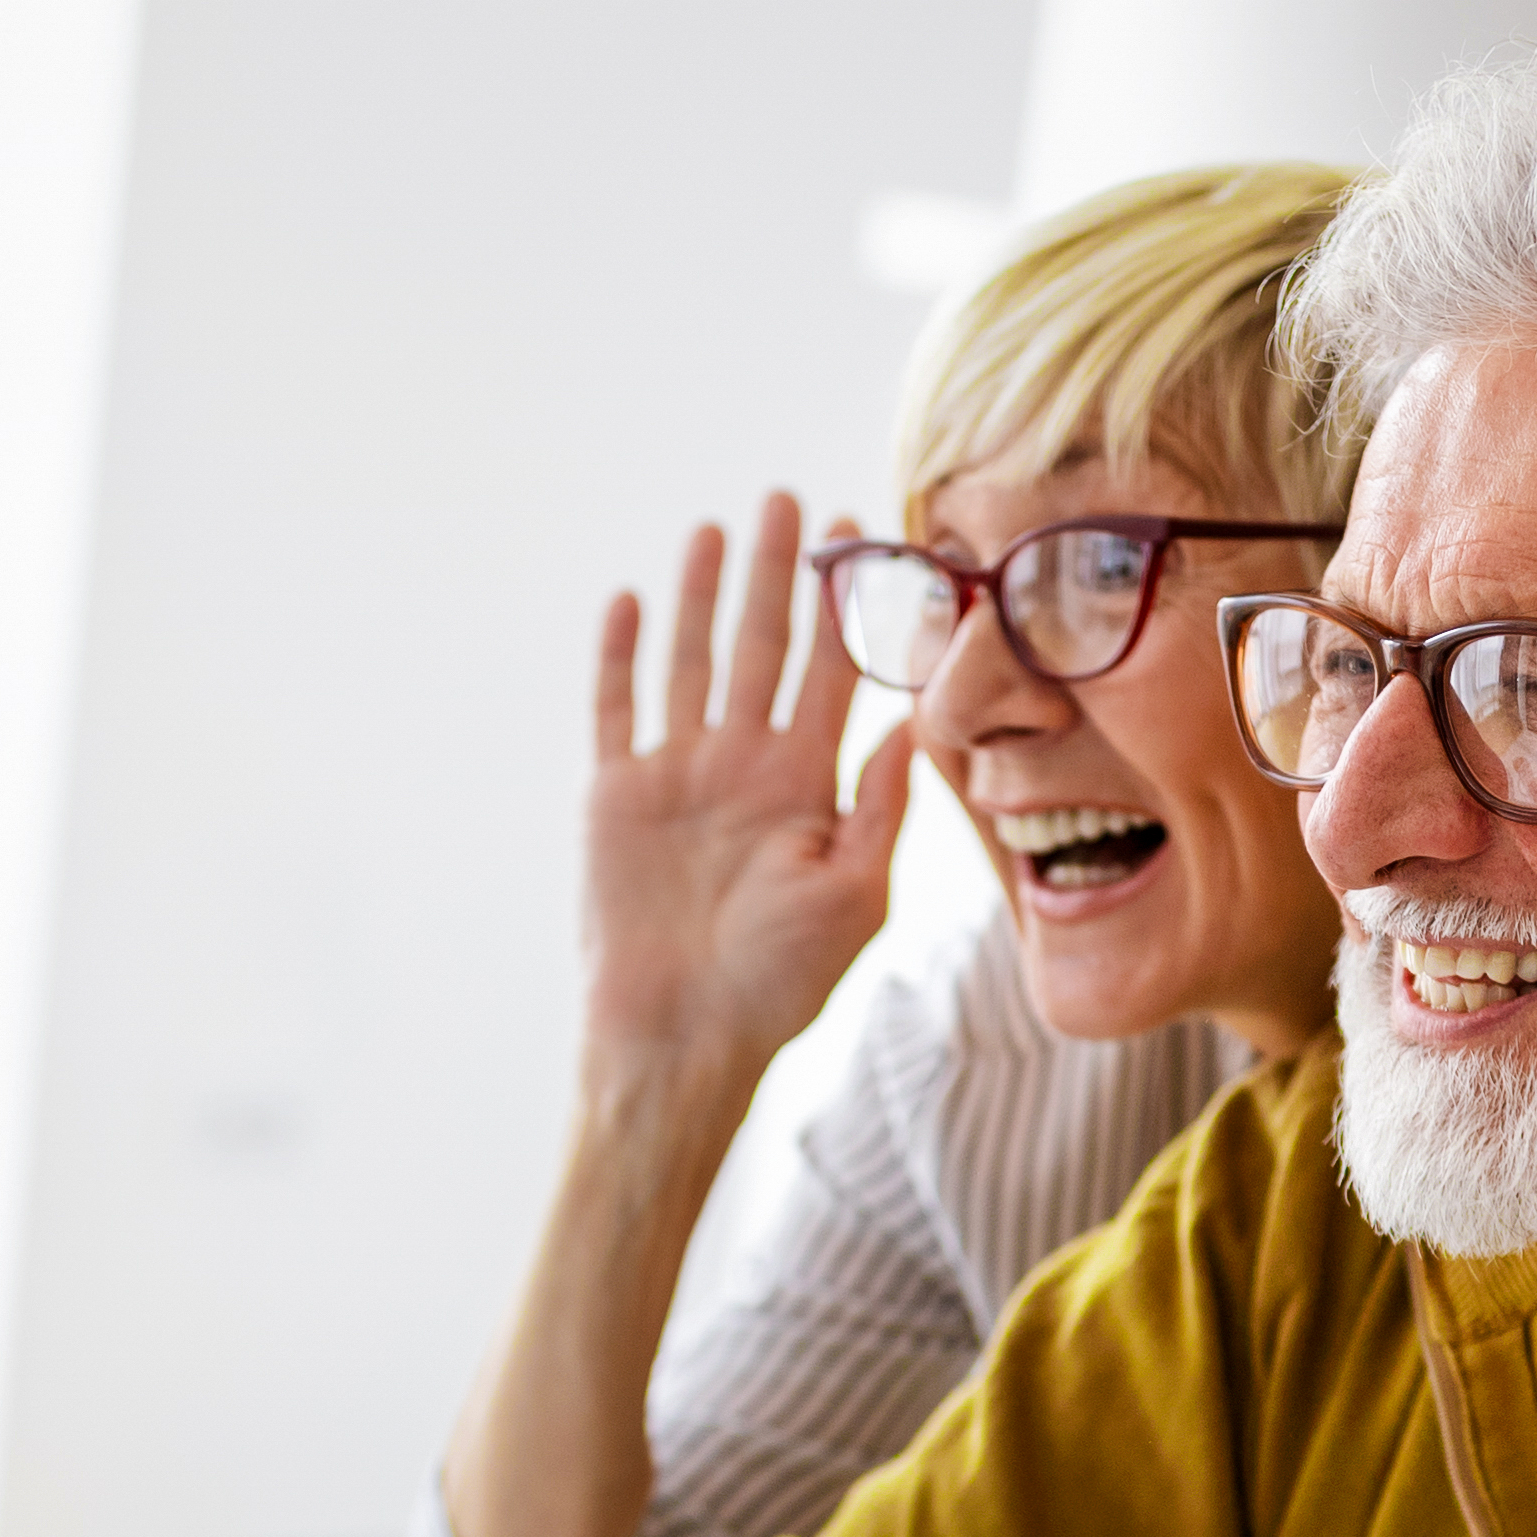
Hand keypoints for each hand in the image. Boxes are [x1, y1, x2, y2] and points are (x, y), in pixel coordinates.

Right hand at [580, 490, 920, 1086]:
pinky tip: (632, 599)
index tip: (863, 542)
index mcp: (806, 785)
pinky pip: (616, 710)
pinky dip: (622, 657)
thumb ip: (882, 804)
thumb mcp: (857, 893)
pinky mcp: (617, 795)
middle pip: (762, 648)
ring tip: (717, 526)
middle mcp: (744, 766)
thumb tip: (920, 720)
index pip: (834, 677)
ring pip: (692, 661)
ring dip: (703, 595)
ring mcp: (678, 775)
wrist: (684, 1034)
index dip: (848, 611)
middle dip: (777, 576)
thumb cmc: (780, 981)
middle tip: (791, 502)